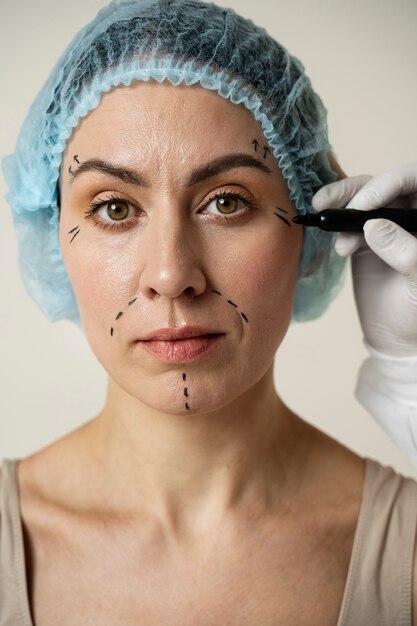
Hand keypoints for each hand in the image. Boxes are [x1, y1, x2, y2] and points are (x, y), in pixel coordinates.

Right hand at [312, 162, 416, 355]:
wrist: (398, 339)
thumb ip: (406, 252)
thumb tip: (375, 225)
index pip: (416, 180)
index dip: (392, 182)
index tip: (367, 204)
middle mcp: (412, 215)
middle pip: (387, 184)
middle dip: (360, 190)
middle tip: (335, 205)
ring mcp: (389, 225)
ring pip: (365, 197)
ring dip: (343, 203)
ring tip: (324, 212)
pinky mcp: (366, 238)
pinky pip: (350, 220)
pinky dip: (339, 226)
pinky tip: (342, 248)